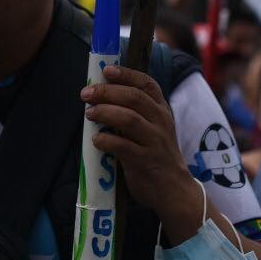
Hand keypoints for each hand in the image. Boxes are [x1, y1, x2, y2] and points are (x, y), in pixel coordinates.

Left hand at [82, 66, 203, 234]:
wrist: (174, 189)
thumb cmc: (156, 154)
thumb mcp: (153, 128)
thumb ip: (134, 112)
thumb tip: (100, 94)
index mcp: (161, 110)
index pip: (147, 84)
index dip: (127, 74)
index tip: (107, 70)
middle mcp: (161, 122)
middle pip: (134, 98)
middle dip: (107, 92)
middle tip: (86, 93)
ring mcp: (155, 142)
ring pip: (129, 119)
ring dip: (105, 112)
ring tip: (89, 114)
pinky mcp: (146, 162)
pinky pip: (123, 147)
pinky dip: (106, 140)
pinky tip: (96, 139)